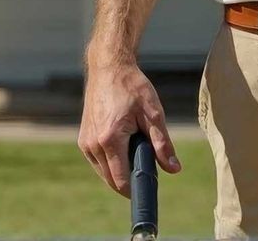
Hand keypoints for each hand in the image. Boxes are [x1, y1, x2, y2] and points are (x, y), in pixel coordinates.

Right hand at [77, 55, 181, 196]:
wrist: (109, 68)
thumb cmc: (132, 87)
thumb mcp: (153, 114)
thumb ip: (162, 144)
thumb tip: (174, 169)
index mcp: (110, 140)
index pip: (121, 181)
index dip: (137, 189)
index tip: (151, 187)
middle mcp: (93, 145)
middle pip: (111, 180)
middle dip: (130, 181)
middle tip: (149, 168)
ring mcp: (85, 143)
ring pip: (104, 173)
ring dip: (120, 171)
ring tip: (136, 152)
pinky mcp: (83, 139)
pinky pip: (98, 162)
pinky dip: (111, 162)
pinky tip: (124, 148)